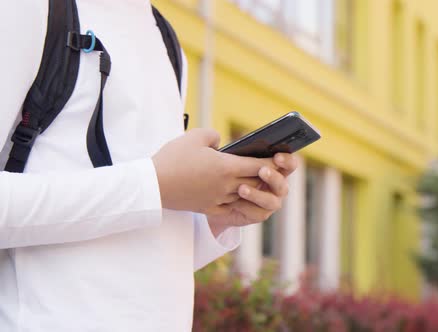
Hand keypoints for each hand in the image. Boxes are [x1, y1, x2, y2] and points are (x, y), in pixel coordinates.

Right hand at [151, 128, 276, 213]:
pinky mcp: (207, 208)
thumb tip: (220, 141)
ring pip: (244, 196)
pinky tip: (238, 195)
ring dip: (252, 189)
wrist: (152, 185)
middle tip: (273, 169)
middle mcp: (226, 186)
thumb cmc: (172, 159)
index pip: (258, 166)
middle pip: (255, 182)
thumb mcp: (194, 137)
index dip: (271, 163)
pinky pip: (230, 206)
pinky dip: (237, 200)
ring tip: (257, 182)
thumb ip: (213, 135)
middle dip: (265, 176)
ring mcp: (218, 199)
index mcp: (226, 167)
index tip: (280, 159)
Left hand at [207, 153, 297, 236]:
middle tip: (262, 171)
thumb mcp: (237, 161)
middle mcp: (278, 187)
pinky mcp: (261, 215)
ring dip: (257, 194)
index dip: (287, 161)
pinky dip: (245, 207)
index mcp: (277, 170)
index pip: (290, 164)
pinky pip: (258, 213)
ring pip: (271, 201)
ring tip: (241, 189)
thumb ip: (241, 154)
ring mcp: (271, 202)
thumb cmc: (232, 173)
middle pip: (282, 184)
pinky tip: (233, 201)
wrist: (219, 197)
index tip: (276, 157)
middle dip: (273, 177)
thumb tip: (229, 138)